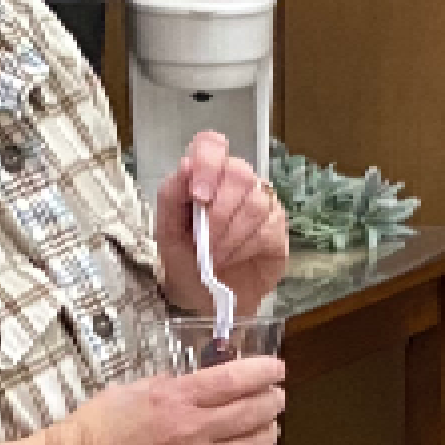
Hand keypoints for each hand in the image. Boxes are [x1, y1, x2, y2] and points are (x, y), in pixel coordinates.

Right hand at [49, 360, 286, 444]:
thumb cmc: (91, 435)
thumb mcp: (131, 392)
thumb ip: (172, 388)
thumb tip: (202, 385)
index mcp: (175, 400)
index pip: (236, 380)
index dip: (264, 371)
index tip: (276, 369)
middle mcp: (192, 434)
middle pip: (254, 413)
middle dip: (272, 401)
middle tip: (276, 397)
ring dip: (265, 434)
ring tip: (266, 428)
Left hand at [153, 129, 289, 318]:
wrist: (206, 300)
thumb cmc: (186, 263)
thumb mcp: (166, 233)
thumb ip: (171, 196)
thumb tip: (186, 165)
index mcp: (205, 176)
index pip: (211, 144)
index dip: (207, 163)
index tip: (198, 196)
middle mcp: (235, 183)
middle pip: (238, 172)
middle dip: (218, 212)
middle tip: (204, 241)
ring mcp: (261, 202)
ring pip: (255, 202)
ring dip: (229, 235)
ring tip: (215, 256)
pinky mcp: (278, 227)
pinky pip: (268, 227)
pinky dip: (244, 247)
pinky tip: (233, 258)